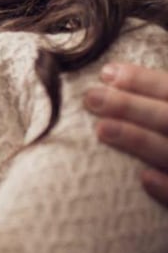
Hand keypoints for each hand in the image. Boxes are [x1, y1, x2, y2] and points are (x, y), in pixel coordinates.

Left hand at [83, 63, 167, 205]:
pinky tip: (145, 179)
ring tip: (102, 129)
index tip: (106, 73)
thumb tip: (112, 78)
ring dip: (141, 140)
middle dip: (131, 106)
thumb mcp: (164, 121)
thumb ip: (156, 109)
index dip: (144, 81)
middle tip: (91, 98)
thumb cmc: (164, 138)